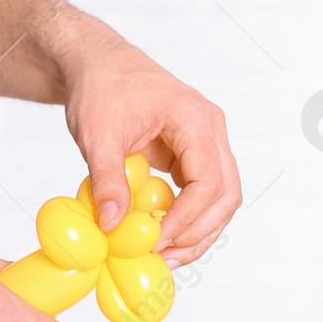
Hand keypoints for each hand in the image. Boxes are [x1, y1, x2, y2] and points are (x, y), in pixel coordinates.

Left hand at [60, 33, 240, 267]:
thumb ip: (107, 180)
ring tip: (164, 255)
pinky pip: (204, 193)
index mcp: (193, 118)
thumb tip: (113, 225)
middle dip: (199, 232)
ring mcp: (206, 141)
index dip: (186, 218)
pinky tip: (163, 236)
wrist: (99, 64)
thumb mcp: (96, 134)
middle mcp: (210, 129)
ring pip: (221, 198)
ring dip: (198, 231)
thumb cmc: (100, 87)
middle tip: (163, 257)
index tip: (155, 240)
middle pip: (226, 194)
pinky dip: (189, 218)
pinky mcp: (194, 154)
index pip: (208, 181)